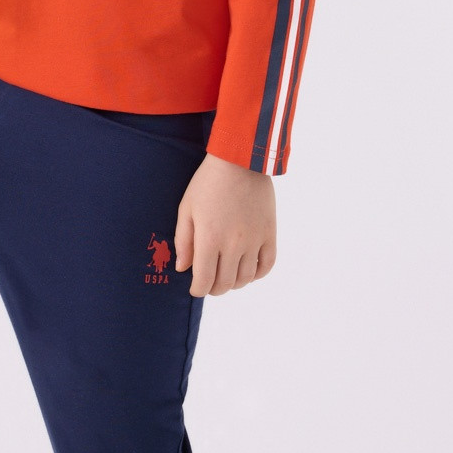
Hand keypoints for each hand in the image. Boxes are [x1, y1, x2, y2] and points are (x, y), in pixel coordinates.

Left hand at [174, 152, 276, 295]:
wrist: (239, 162)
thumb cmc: (207, 183)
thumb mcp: (187, 209)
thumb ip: (183, 241)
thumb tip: (183, 268)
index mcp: (209, 239)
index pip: (204, 280)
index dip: (198, 290)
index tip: (195, 288)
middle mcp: (233, 244)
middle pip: (225, 283)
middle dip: (214, 289)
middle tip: (209, 283)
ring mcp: (254, 240)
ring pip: (246, 278)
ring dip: (234, 283)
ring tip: (227, 276)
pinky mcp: (270, 233)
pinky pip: (267, 265)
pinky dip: (257, 274)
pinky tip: (248, 270)